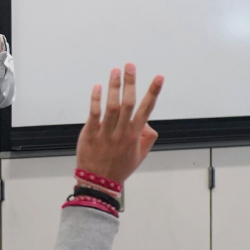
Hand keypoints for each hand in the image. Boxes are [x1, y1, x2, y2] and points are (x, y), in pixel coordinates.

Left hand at [74, 64, 163, 185]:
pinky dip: (96, 99)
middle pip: (128, 103)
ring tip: (115, 71)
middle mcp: (122, 132)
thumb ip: (146, 137)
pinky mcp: (90, 133)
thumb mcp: (139, 155)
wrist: (98, 183)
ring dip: (114, 87)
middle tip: (130, 66)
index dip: (153, 93)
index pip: (147, 110)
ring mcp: (106, 132)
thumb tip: (147, 122)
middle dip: (130, 82)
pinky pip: (94, 114)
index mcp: (134, 135)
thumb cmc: (119, 168)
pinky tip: (97, 87)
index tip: (159, 78)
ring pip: (112, 106)